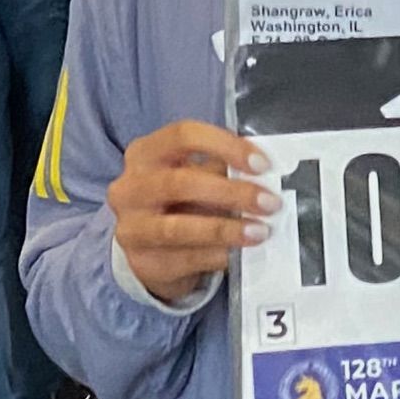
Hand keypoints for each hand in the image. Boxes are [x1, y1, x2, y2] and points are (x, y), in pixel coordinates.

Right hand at [109, 121, 279, 304]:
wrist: (145, 249)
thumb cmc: (176, 200)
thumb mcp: (192, 175)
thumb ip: (220, 168)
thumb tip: (263, 173)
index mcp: (144, 153)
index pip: (183, 136)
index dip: (225, 146)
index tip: (261, 165)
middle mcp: (130, 188)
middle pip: (182, 183)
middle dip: (232, 193)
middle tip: (270, 203)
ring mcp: (132, 227)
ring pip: (180, 228)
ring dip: (226, 229)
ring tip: (260, 231)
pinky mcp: (143, 263)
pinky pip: (186, 259)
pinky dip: (218, 255)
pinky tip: (239, 253)